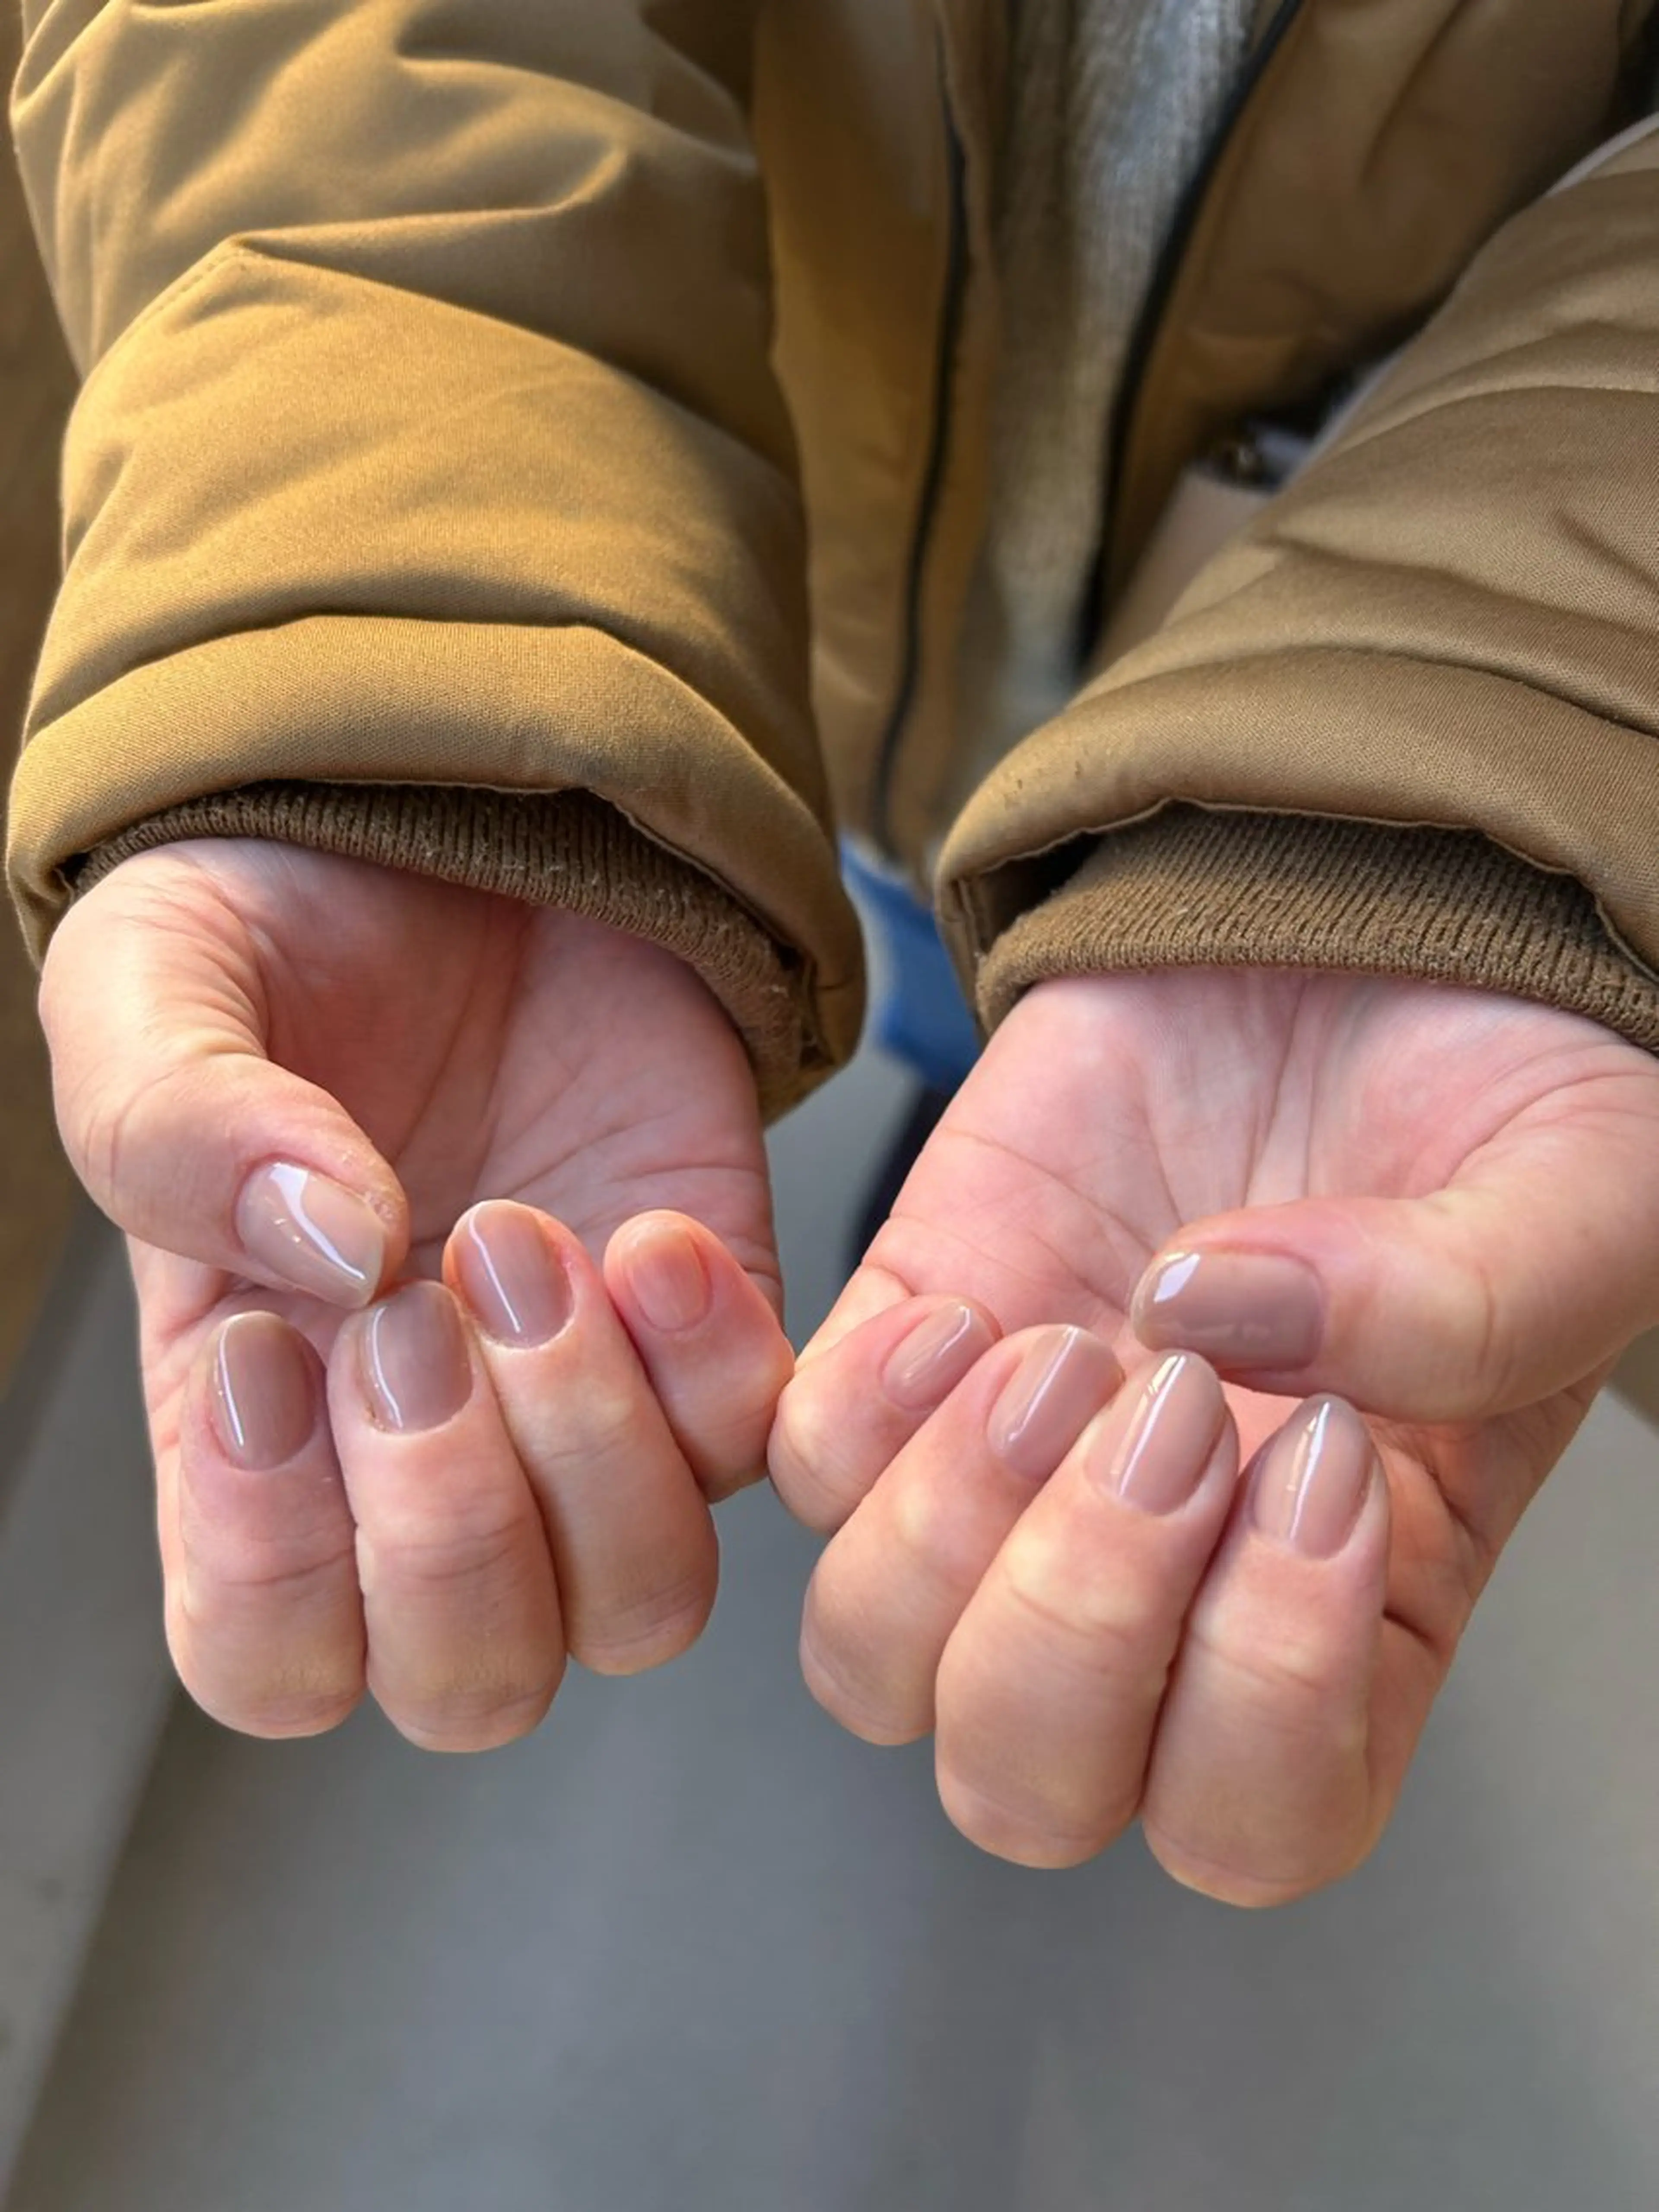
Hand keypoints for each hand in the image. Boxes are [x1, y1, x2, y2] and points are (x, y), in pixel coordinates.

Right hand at [41, 840, 789, 1748]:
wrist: (467, 835)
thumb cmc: (292, 929)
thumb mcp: (156, 984)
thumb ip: (177, 1124)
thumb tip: (333, 1250)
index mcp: (261, 1422)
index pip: (271, 1654)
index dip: (277, 1570)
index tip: (273, 1362)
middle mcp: (430, 1455)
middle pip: (474, 1677)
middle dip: (451, 1528)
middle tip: (417, 1318)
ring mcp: (590, 1405)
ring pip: (640, 1604)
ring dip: (592, 1454)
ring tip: (528, 1247)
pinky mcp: (715, 1328)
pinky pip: (759, 1447)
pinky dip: (717, 1364)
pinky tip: (648, 1232)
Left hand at [771, 969, 1658, 1900]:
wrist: (1355, 936)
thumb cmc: (1490, 1093)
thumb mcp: (1579, 1195)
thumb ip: (1464, 1305)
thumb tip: (1229, 1327)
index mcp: (1349, 1608)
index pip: (1253, 1820)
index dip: (1263, 1697)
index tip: (1328, 1469)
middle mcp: (1162, 1581)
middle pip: (1022, 1780)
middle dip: (1072, 1624)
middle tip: (1177, 1416)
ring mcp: (1013, 1473)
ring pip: (874, 1655)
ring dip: (944, 1528)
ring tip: (1063, 1351)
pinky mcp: (912, 1339)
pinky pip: (799, 1463)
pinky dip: (852, 1413)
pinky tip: (971, 1306)